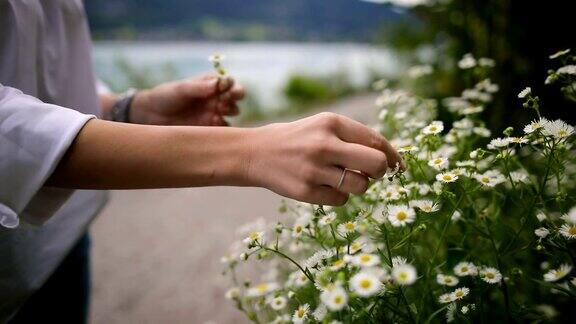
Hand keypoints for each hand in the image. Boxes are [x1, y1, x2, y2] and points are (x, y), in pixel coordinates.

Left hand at [129, 74, 243, 125]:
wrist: (150, 116)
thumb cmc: (165, 97)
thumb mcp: (180, 89)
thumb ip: (198, 87)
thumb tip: (217, 84)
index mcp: (210, 84)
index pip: (229, 82)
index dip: (232, 85)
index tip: (227, 89)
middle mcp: (216, 98)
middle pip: (235, 97)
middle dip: (233, 99)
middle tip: (223, 104)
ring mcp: (214, 113)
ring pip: (232, 113)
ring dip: (230, 112)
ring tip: (216, 114)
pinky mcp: (210, 128)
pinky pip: (224, 129)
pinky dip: (223, 127)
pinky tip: (214, 125)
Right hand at [245, 112, 403, 205]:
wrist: (256, 153)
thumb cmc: (298, 139)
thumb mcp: (322, 126)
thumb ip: (353, 137)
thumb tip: (389, 159)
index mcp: (331, 123)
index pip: (376, 141)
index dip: (392, 156)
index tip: (398, 166)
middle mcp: (324, 144)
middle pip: (375, 164)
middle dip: (379, 172)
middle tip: (371, 173)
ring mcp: (314, 169)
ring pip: (361, 185)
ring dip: (359, 185)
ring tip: (343, 178)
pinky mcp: (305, 191)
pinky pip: (341, 199)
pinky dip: (339, 195)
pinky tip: (324, 186)